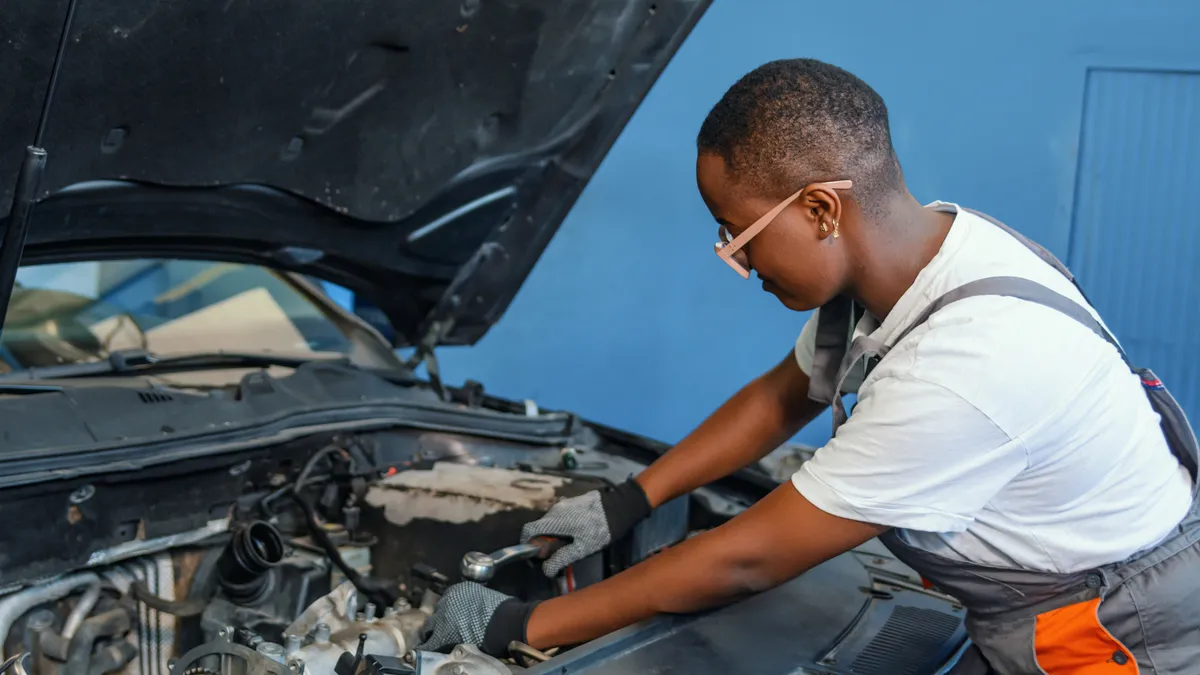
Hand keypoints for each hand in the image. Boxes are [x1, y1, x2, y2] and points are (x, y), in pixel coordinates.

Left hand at [414, 582, 537, 655]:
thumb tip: (468, 609)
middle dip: (438, 622)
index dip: (447, 612)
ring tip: (435, 641)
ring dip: (433, 634)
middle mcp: (445, 603)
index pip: (444, 602)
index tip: (450, 618)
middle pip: (435, 614)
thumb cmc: (502, 610)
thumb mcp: (483, 596)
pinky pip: (429, 644)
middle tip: (443, 630)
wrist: (505, 623)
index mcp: (456, 591)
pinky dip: (429, 647)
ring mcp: (442, 620)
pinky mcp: (442, 637)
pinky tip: (429, 652)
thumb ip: (470, 601)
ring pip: (429, 628)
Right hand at [520, 479, 650, 576]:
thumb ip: (561, 558)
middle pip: (539, 527)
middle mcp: (554, 509)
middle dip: (542, 542)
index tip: (535, 556)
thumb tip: (545, 570)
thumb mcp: (581, 549)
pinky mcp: (572, 501)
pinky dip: (561, 527)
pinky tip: (575, 534)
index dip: (527, 544)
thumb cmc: (599, 530)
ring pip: (550, 522)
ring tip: (567, 546)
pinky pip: (560, 516)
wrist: (619, 507)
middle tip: (554, 555)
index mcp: (553, 521)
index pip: (528, 530)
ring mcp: (564, 503)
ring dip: (553, 534)